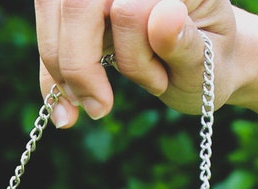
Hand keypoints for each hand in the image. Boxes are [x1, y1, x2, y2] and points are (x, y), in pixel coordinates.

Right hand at [36, 0, 241, 127]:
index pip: (128, 7)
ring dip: (60, 65)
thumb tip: (162, 14)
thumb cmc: (210, 63)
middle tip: (97, 108)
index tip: (157, 84)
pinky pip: (47, 23)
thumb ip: (184, 43)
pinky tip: (64, 107)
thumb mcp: (209, 65)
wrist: (203, 59)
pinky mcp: (80, 1)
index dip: (132, 53)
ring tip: (82, 105)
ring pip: (50, 8)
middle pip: (75, 2)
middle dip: (77, 61)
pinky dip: (50, 70)